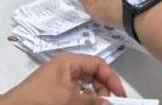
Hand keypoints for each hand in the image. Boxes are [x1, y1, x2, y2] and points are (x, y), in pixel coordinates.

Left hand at [0, 53, 125, 104]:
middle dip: (103, 89)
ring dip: (93, 96)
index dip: (111, 79)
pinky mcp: (54, 92)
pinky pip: (75, 93)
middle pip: (92, 74)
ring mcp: (59, 80)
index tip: (120, 95)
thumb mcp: (69, 98)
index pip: (98, 64)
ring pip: (85, 86)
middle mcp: (65, 67)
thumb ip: (91, 100)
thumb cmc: (41, 98)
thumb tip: (110, 103)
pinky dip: (83, 100)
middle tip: (110, 103)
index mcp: (69, 61)